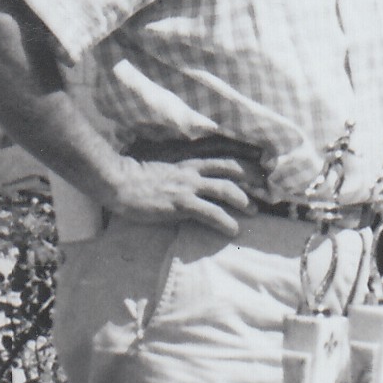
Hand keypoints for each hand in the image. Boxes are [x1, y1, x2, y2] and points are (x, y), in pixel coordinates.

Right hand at [102, 156, 254, 236]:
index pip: (221, 152)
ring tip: (254, 211)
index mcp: (186, 158)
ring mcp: (188, 185)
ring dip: (244, 200)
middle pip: (231, 167)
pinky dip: (226, 222)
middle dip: (251, 176)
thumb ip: (176, 165)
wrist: (116, 181)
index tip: (259, 161)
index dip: (243, 156)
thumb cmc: (133, 174)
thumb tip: (186, 173)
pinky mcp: (181, 202)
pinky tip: (233, 230)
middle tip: (266, 186)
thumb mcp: (159, 163)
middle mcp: (192, 168)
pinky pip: (211, 213)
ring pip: (226, 189)